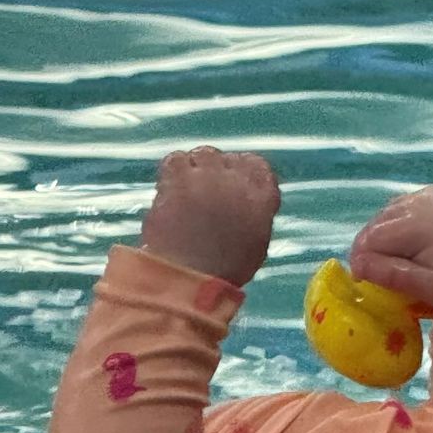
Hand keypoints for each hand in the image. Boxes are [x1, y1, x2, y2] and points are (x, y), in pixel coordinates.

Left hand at [139, 147, 279, 288]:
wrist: (189, 276)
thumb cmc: (224, 270)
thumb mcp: (254, 242)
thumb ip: (253, 214)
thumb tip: (241, 201)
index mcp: (262, 197)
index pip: (258, 166)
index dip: (242, 172)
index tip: (231, 183)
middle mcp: (238, 180)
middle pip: (228, 159)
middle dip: (217, 172)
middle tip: (204, 192)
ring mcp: (208, 175)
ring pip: (203, 155)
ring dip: (195, 170)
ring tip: (186, 191)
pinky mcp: (179, 177)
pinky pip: (176, 159)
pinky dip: (173, 170)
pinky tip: (170, 187)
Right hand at [349, 185, 432, 313]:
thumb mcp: (426, 287)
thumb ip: (391, 274)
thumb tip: (357, 265)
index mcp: (417, 223)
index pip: (370, 237)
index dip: (363, 260)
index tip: (368, 280)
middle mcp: (421, 200)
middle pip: (377, 223)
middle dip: (374, 247)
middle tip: (385, 272)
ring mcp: (431, 193)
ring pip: (389, 213)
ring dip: (387, 234)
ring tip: (401, 257)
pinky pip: (406, 205)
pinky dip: (402, 222)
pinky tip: (414, 240)